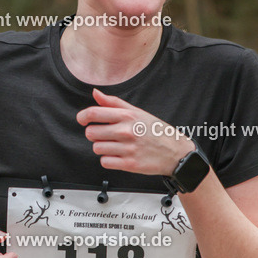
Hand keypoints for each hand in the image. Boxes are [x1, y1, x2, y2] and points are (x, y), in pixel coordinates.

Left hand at [76, 89, 193, 175]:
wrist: (175, 152)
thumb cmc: (155, 131)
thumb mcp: (137, 112)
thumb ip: (114, 103)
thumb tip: (96, 93)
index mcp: (127, 116)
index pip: (93, 113)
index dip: (83, 117)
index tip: (83, 120)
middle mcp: (126, 131)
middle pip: (91, 133)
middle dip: (95, 134)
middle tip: (106, 135)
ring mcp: (127, 148)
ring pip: (97, 148)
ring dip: (102, 147)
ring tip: (115, 145)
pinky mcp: (129, 164)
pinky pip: (105, 162)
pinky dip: (108, 160)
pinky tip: (118, 155)